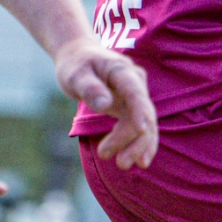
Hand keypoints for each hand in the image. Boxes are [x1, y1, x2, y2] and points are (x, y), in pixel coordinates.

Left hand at [56, 36, 157, 168]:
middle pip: (143, 112)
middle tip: (121, 163)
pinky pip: (140, 126)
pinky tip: (138, 161)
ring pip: (145, 123)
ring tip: (124, 165)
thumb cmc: (76, 64)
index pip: (135, 92)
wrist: (79, 56)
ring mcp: (136, 94)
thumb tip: (104, 105)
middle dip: (136, 139)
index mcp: (122, 70)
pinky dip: (140, 143)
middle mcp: (135, 82)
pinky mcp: (131, 106)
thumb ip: (90, 88)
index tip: (142, 130)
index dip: (140, 111)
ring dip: (139, 145)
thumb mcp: (75, 75)